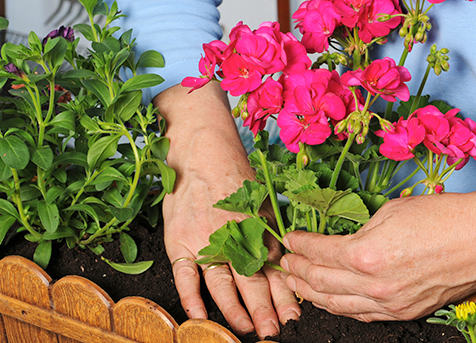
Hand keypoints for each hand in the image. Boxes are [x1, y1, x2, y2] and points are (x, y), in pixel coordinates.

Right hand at [155, 84, 299, 335]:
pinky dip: (192, 298)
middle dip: (264, 312)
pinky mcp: (181, 241)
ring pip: (223, 285)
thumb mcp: (262, 206)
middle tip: (271, 333)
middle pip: (252, 283)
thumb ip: (269, 238)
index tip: (291, 317)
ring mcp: (207, 241)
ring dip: (235, 311)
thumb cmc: (235, 180)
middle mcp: (236, 239)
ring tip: (244, 330)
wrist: (203, 153)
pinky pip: (186, 276)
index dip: (283, 297)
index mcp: (258, 231)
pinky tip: (200, 317)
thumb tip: (284, 268)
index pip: (273, 272)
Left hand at [280, 162, 475, 321]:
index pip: (318, 252)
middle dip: (297, 271)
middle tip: (285, 263)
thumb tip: (342, 237)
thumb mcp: (392, 210)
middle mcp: (374, 285)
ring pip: (337, 305)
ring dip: (312, 294)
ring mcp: (390, 304)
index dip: (299, 245)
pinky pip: (363, 315)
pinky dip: (341, 308)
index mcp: (366, 254)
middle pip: (320, 282)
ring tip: (298, 284)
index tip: (288, 238)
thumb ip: (360, 229)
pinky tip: (331, 300)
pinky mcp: (405, 312)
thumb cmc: (443, 215)